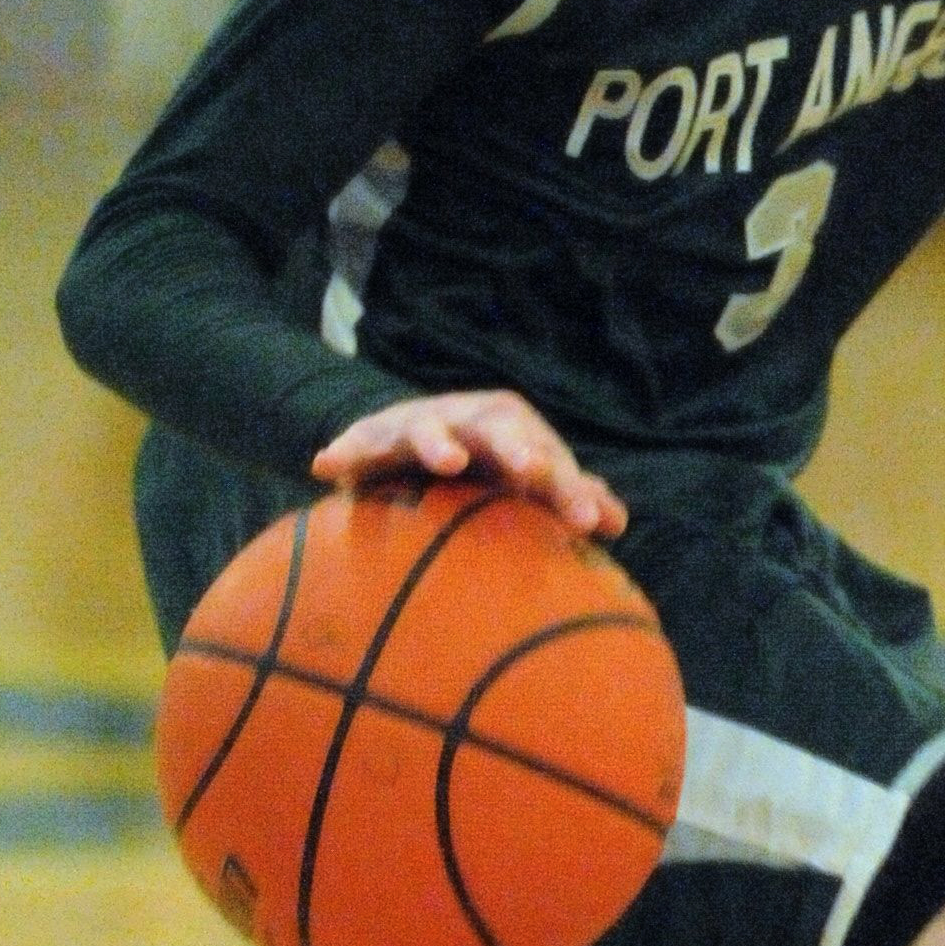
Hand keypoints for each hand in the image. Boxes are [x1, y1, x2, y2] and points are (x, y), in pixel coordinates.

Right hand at [312, 388, 627, 540]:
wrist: (414, 435)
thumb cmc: (483, 465)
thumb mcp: (524, 481)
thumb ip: (568, 497)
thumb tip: (617, 522)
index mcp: (511, 431)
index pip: (549, 456)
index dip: (570, 487)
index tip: (590, 525)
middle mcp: (468, 421)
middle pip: (497, 427)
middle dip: (516, 447)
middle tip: (533, 470)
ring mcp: (420, 425)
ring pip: (428, 428)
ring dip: (438, 442)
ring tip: (447, 461)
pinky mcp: (373, 437)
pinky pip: (359, 444)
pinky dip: (345, 452)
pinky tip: (326, 466)